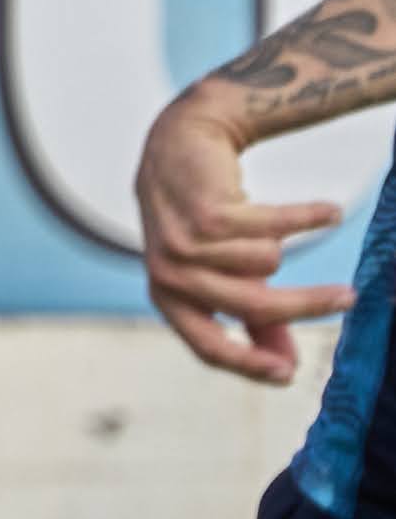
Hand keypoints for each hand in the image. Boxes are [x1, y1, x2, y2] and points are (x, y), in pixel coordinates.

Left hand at [137, 93, 353, 382]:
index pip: (208, 347)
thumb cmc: (205, 217)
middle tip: (350, 297)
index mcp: (168, 298)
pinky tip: (328, 211)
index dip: (248, 364)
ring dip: (279, 239)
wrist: (182, 143)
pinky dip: (307, 217)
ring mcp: (182, 244)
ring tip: (267, 220)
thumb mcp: (221, 270)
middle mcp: (169, 276)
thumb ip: (251, 317)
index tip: (289, 375)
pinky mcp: (205, 213)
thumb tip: (286, 365)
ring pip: (268, 262)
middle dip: (308, 305)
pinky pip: (275, 228)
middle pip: (254, 306)